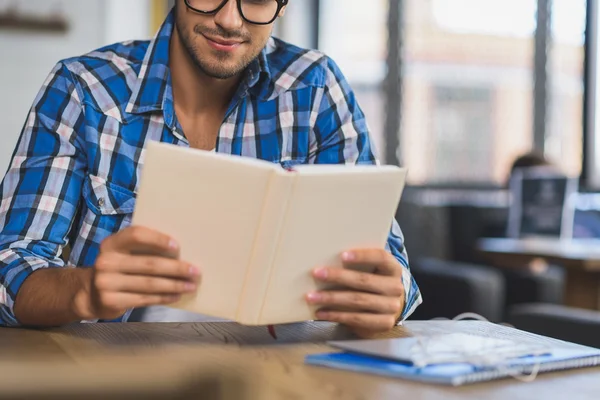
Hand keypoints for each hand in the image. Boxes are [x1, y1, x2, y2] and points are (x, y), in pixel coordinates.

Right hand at [73, 226, 199, 319]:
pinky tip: (177, 295)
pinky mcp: (111, 301)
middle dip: (176, 268)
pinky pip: (144, 299)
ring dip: (174, 285)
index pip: (136, 235)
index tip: (178, 246)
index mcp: (111, 244)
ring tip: (191, 285)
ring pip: (149, 284)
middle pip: (149, 264)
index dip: (158, 239)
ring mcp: (106, 282)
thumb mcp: (122, 253)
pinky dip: (164, 297)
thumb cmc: (117, 268)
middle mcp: (106, 261)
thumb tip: (180, 252)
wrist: (89, 293)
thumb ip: (142, 249)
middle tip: (196, 272)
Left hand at [306, 249, 404, 337]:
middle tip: (317, 273)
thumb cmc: (374, 281)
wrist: (389, 306)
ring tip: (312, 296)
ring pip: (358, 300)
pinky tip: (321, 312)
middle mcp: (395, 287)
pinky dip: (335, 315)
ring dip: (331, 298)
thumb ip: (358, 265)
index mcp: (393, 268)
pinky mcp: (382, 323)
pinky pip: (356, 318)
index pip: (381, 257)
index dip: (363, 256)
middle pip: (364, 280)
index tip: (342, 255)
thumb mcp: (372, 270)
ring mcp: (390, 307)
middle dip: (338, 276)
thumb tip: (326, 260)